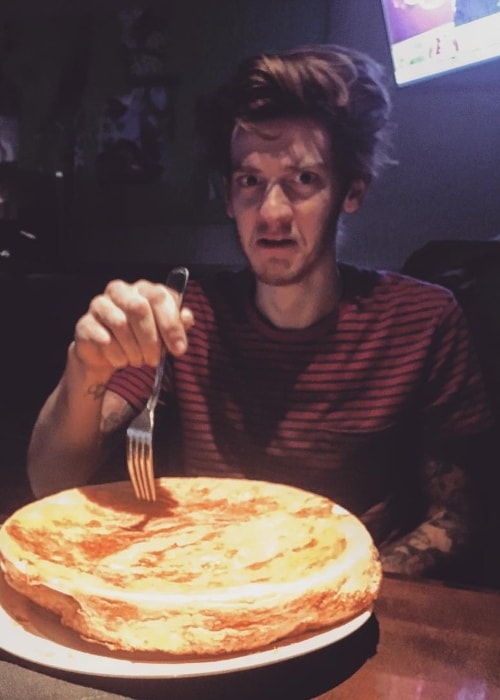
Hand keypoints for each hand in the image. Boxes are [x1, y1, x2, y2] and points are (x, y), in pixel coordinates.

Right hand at [73, 278, 193, 373]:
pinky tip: (121, 360)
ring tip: (138, 361)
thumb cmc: (140, 338)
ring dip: (133, 349)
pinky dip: (116, 354)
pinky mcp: (85, 323)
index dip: (171, 325)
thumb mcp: (164, 332)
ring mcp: (100, 305)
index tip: (179, 349)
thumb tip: (187, 318)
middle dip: (151, 339)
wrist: (108, 353)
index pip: (160, 297)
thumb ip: (177, 323)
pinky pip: (102, 338)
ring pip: (120, 323)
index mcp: (143, 289)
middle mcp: (121, 291)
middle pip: (139, 308)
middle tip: (155, 359)